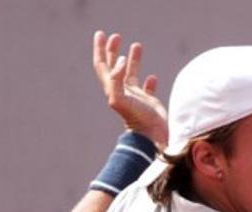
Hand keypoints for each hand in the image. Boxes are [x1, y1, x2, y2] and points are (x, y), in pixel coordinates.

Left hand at [92, 30, 167, 147]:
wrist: (151, 136)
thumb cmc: (136, 119)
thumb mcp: (121, 98)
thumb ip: (117, 79)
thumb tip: (121, 61)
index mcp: (113, 88)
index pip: (102, 65)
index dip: (100, 50)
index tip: (101, 34)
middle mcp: (122, 91)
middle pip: (114, 67)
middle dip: (113, 50)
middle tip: (116, 36)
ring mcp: (136, 97)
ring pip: (132, 74)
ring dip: (133, 60)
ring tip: (137, 45)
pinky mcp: (149, 103)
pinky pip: (147, 89)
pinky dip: (149, 81)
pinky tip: (152, 76)